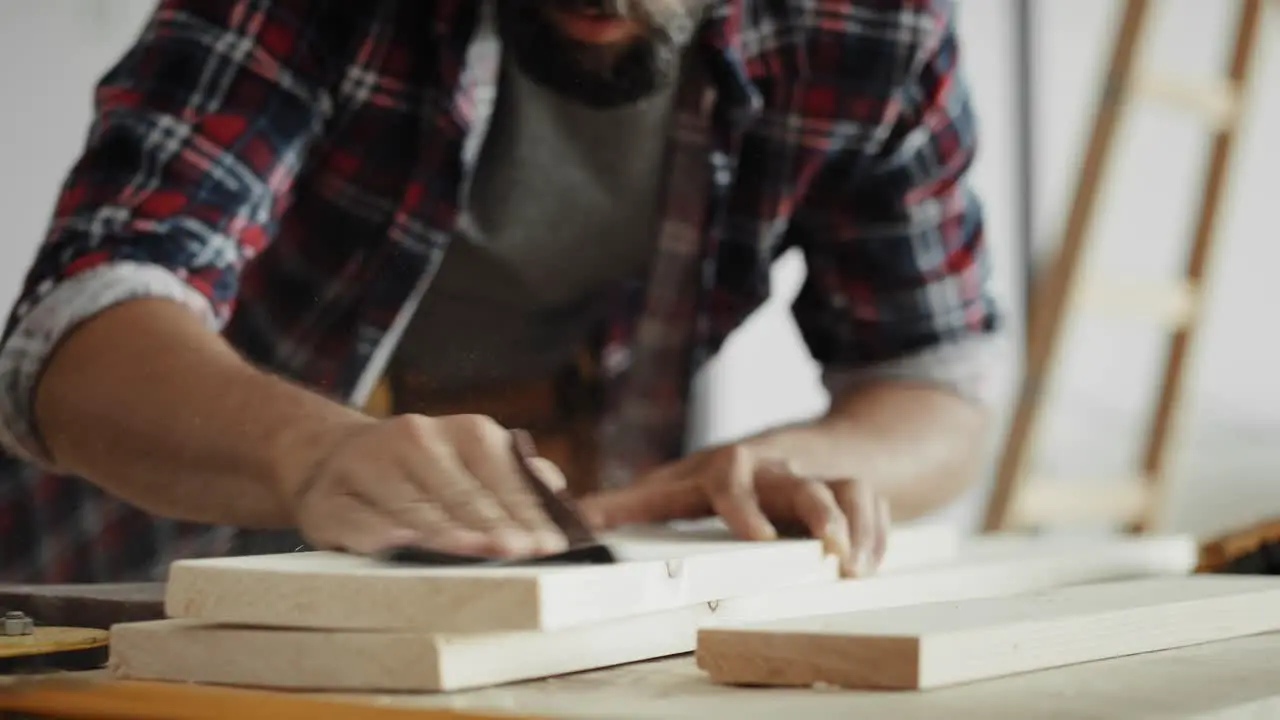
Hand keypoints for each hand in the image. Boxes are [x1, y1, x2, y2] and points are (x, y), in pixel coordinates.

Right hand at [289, 415, 570, 557]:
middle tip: (520, 553)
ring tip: (475, 554)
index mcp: (464, 432)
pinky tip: (399, 548)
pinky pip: (358, 521)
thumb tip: (556, 489)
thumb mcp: (477, 464)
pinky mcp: (329, 501)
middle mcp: (415, 439)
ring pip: (412, 508)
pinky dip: (380, 536)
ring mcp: (368, 466)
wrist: (340, 463)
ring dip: (444, 534)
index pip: (502, 475)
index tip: (550, 543)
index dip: (526, 512)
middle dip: (491, 526)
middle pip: (460, 494)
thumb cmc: (428, 475)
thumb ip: (520, 478)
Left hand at [580, 443, 890, 576]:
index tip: (757, 537)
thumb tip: (571, 517)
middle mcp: (775, 472)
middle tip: (825, 551)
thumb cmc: (729, 476)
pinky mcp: (853, 490)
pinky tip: (870, 565)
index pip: (727, 476)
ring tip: (854, 567)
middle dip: (815, 512)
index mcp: (727, 470)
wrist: (808, 446)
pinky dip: (878, 533)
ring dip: (854, 525)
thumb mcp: (678, 484)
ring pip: (846, 488)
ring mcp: (818, 480)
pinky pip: (876, 503)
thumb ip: (628, 503)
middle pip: (797, 481)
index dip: (741, 504)